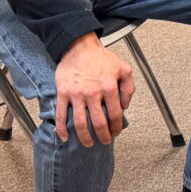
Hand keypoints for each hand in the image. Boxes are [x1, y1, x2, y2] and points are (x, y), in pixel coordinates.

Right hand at [55, 33, 134, 147]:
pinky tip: (64, 138)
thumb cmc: (101, 58)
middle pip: (99, 123)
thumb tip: (125, 106)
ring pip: (80, 123)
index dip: (117, 127)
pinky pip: (61, 115)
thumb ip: (129, 88)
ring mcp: (77, 95)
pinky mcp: (63, 94)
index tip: (117, 131)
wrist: (79, 47)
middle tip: (105, 141)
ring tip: (89, 143)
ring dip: (85, 137)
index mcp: (109, 87)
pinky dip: (62, 129)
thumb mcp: (123, 69)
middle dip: (103, 136)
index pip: (115, 114)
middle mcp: (93, 93)